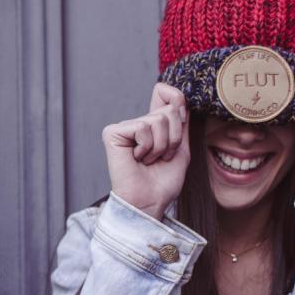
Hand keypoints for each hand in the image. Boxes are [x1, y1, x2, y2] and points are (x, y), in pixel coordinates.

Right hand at [102, 83, 190, 219]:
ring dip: (161, 146)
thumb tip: (180, 100)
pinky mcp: (113, 133)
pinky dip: (147, 147)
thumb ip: (181, 124)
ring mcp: (124, 128)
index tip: (181, 119)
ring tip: (149, 160)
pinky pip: (143, 127)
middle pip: (169, 110)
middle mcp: (137, 124)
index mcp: (152, 125)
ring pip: (158, 120)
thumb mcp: (181, 149)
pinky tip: (137, 159)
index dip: (177, 99)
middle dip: (173, 138)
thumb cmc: (163, 182)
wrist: (149, 202)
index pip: (165, 93)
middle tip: (161, 157)